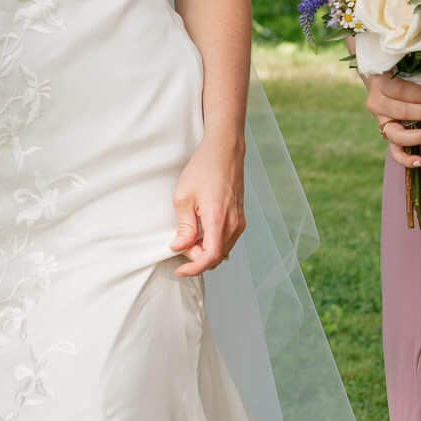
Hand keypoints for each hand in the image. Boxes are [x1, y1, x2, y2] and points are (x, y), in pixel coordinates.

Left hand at [170, 135, 245, 277]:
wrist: (225, 151)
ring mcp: (239, 221)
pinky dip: (213, 243)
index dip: (194, 268)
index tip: (179, 270)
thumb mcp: (184, 196)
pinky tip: (200, 232)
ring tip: (188, 237)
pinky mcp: (240, 218)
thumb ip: (184, 226)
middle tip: (179, 245)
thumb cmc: (203, 169)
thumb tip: (179, 247)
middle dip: (196, 259)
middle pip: (216, 257)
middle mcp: (233, 223)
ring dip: (204, 251)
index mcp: (218, 219)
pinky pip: (227, 240)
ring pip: (222, 250)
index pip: (210, 257)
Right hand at [364, 68, 420, 170]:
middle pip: (401, 112)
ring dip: (420, 135)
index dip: (420, 94)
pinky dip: (407, 159)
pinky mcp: (388, 135)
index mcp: (380, 82)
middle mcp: (377, 103)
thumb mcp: (419, 66)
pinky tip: (420, 162)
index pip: (400, 90)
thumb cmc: (404, 71)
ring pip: (397, 135)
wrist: (383, 78)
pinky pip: (395, 152)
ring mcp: (381, 122)